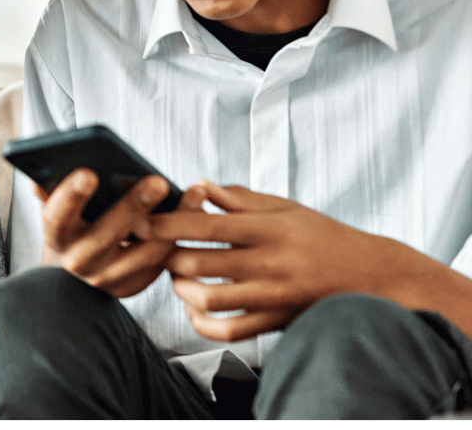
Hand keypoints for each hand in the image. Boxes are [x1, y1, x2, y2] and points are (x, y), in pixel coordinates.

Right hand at [39, 169, 206, 297]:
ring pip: (146, 252)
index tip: (88, 173)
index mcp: (57, 235)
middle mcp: (79, 260)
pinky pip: (163, 260)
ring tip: (195, 194)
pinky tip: (199, 209)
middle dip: (134, 207)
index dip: (71, 196)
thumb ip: (51, 192)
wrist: (72, 279)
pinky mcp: (134, 284)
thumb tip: (40, 177)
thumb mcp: (56, 212)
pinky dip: (182, 234)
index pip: (58, 216)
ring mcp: (108, 277)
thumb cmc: (70, 229)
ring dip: (174, 222)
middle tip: (158, 181)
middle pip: (108, 234)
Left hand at [151, 181, 407, 341]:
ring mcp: (273, 296)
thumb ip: (240, 199)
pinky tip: (194, 307)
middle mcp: (270, 264)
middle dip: (167, 256)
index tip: (142, 219)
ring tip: (175, 274)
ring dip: (181, 288)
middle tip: (152, 247)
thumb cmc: (323, 236)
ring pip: (210, 299)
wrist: (372, 276)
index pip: (209, 225)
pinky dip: (202, 322)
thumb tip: (200, 184)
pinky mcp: (276, 322)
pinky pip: (230, 331)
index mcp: (270, 229)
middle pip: (201, 264)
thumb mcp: (286, 208)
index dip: (170, 222)